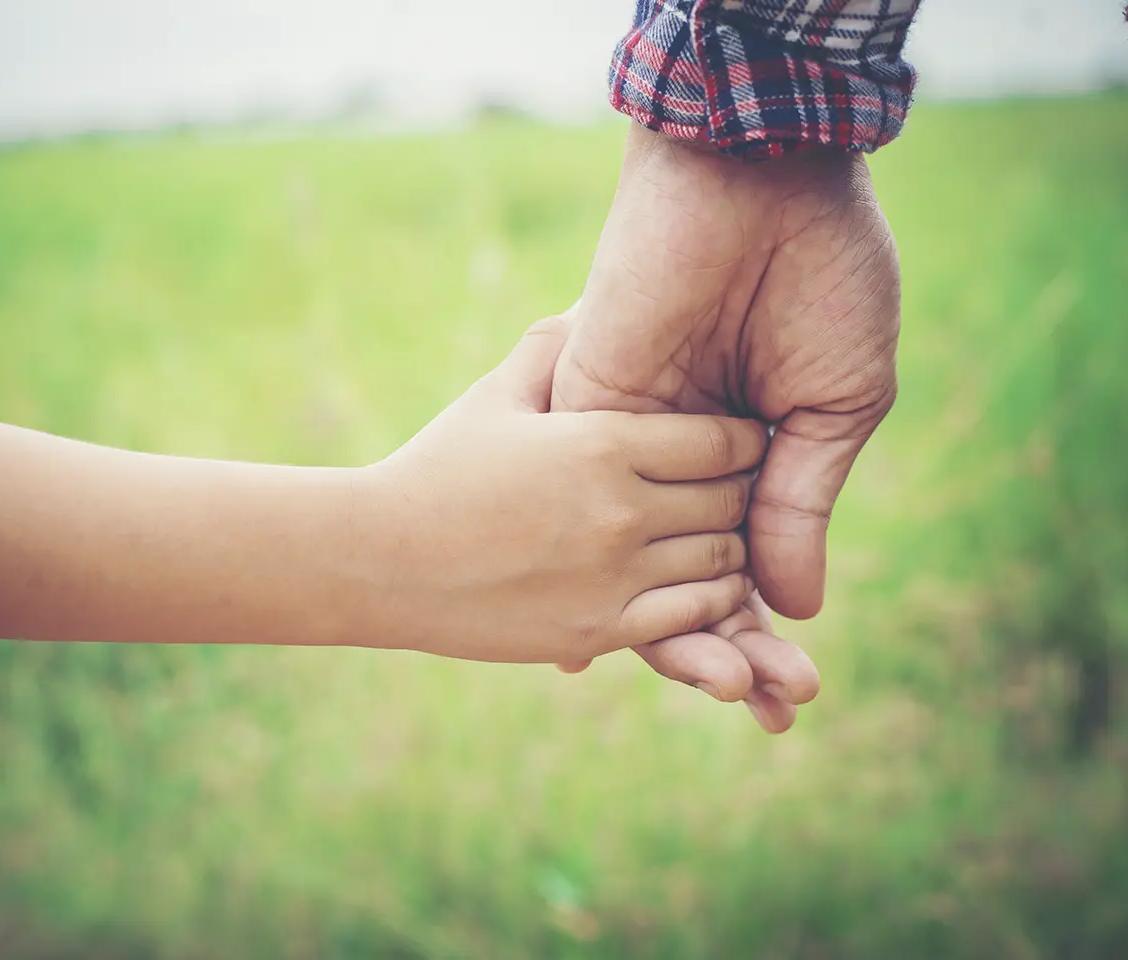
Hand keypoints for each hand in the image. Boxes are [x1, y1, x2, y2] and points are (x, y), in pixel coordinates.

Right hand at [361, 312, 768, 663]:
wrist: (379, 562)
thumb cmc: (437, 469)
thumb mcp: (495, 395)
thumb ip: (551, 349)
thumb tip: (588, 306)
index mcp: (602, 443)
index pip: (722, 440)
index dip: (746, 441)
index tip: (748, 442)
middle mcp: (619, 509)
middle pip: (730, 499)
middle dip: (742, 493)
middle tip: (742, 491)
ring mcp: (613, 575)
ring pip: (723, 560)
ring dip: (733, 548)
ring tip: (726, 537)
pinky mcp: (599, 629)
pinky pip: (692, 613)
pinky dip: (712, 599)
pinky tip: (704, 584)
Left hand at [551, 125, 900, 722]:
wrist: (762, 180)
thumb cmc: (822, 278)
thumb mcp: (836, 406)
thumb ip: (800, 503)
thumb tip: (793, 606)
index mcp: (754, 450)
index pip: (752, 560)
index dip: (771, 628)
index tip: (792, 693)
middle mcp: (690, 457)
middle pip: (698, 577)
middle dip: (735, 649)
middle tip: (776, 713)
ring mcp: (636, 441)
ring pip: (643, 562)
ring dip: (681, 634)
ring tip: (728, 698)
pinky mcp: (589, 414)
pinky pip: (587, 511)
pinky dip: (596, 575)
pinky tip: (598, 653)